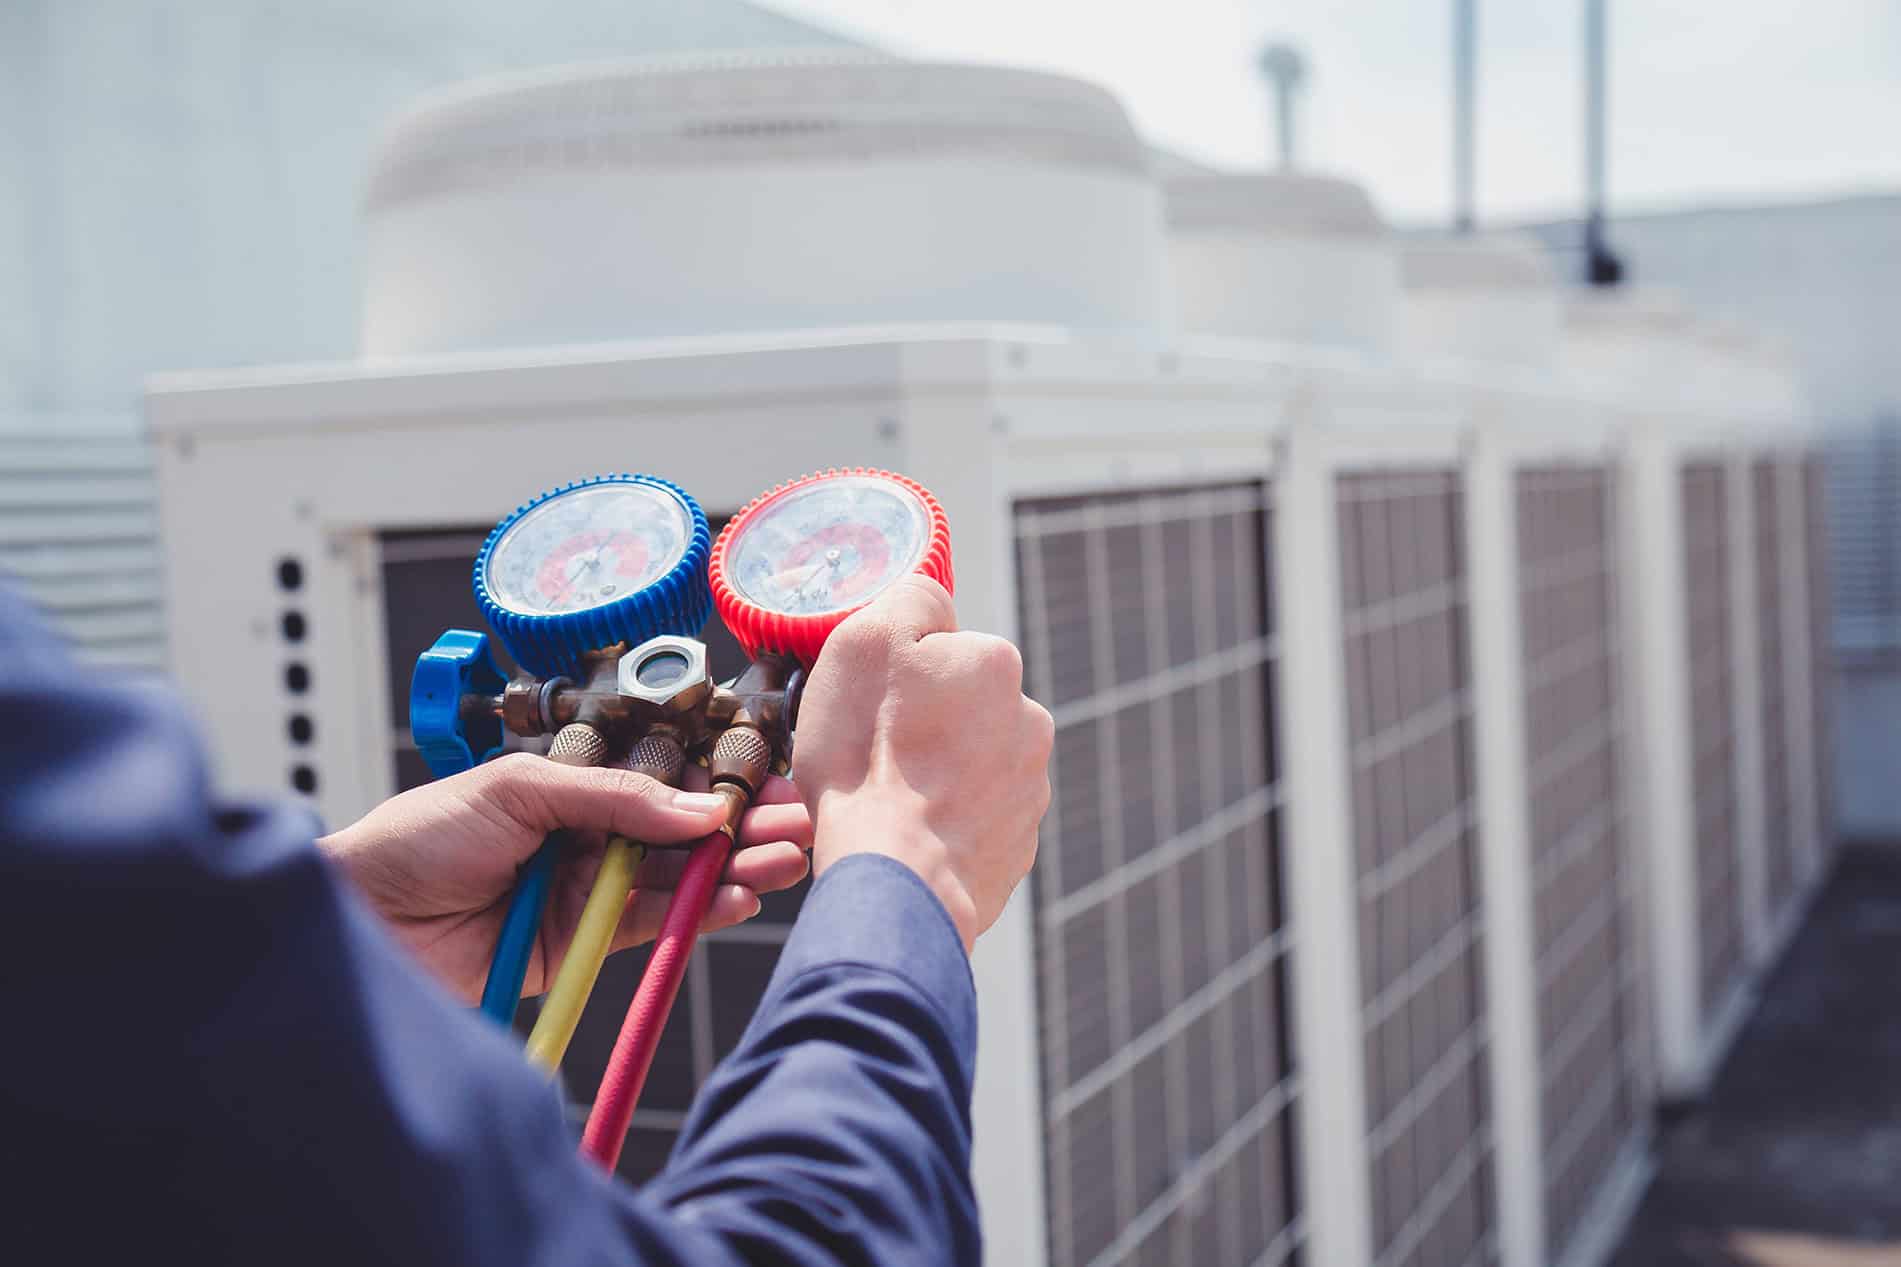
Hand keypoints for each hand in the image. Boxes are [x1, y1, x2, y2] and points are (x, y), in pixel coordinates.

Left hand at [319, 757, 813, 1002]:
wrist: (360, 921)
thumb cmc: (416, 837)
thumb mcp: (517, 789)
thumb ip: (613, 797)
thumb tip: (695, 808)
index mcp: (569, 785)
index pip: (660, 779)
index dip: (716, 781)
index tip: (769, 780)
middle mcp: (584, 835)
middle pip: (680, 830)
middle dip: (741, 825)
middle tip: (795, 822)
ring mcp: (586, 891)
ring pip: (677, 878)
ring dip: (733, 868)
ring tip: (783, 860)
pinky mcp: (583, 945)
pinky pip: (652, 927)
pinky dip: (698, 914)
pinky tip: (738, 897)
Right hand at [792, 575, 1053, 951]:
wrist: (897, 879)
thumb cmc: (868, 759)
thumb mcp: (865, 642)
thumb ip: (910, 599)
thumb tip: (933, 602)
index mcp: (997, 664)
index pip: (940, 646)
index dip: (896, 672)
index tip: (869, 703)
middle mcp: (1029, 720)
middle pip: (958, 706)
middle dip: (921, 723)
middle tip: (871, 753)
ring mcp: (1029, 789)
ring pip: (968, 763)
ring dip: (934, 773)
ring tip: (888, 799)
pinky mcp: (1017, 847)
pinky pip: (972, 819)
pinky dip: (943, 822)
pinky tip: (908, 833)